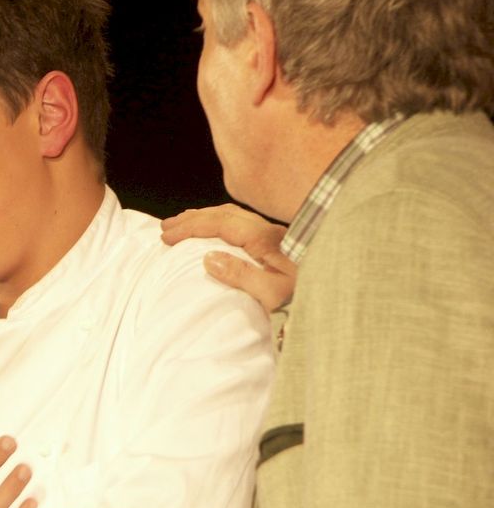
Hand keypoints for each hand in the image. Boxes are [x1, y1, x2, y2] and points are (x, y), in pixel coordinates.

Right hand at [161, 204, 295, 312]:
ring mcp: (272, 233)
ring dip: (203, 217)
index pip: (218, 223)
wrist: (341, 284)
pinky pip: (240, 221)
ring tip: (182, 223)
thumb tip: (208, 258)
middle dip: (191, 219)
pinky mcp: (277, 240)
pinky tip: (214, 229)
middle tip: (166, 228)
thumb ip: (240, 276)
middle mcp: (266, 229)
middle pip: (221, 214)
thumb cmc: (307, 293)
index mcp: (262, 238)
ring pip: (231, 214)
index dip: (190, 227)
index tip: (167, 236)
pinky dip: (218, 220)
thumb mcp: (272, 293)